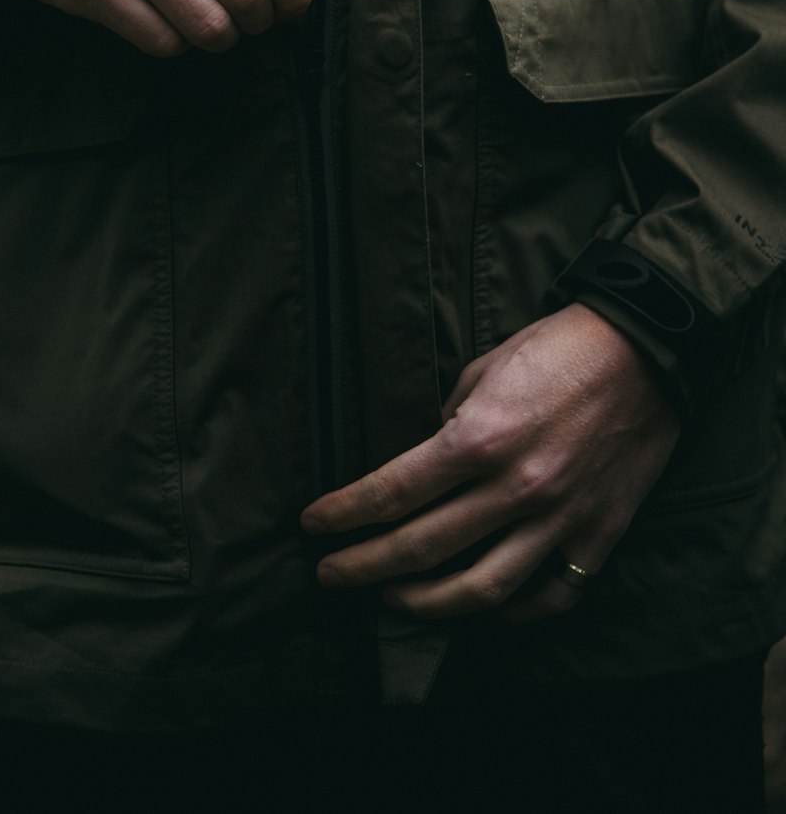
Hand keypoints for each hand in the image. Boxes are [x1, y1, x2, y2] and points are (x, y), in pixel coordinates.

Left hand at [300, 303, 680, 620]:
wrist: (646, 350)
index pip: (393, 491)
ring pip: (482, 590)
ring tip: (392, 599)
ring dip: (426, 603)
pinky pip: (552, 595)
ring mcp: (560, 518)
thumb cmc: (558, 347)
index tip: (313, 525)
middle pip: (422, 547)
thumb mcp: (486, 367)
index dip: (345, 514)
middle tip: (329, 575)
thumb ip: (453, 422)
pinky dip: (514, 613)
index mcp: (480, 438)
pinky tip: (484, 608)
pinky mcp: (599, 535)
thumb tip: (428, 458)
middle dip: (363, 566)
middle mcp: (516, 487)